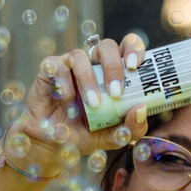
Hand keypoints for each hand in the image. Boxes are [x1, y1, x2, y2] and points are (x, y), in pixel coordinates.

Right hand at [0, 32, 147, 181]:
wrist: (52, 144)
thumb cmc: (85, 134)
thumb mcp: (112, 136)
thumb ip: (131, 128)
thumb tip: (141, 109)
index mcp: (112, 72)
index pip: (127, 47)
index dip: (134, 48)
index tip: (136, 66)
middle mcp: (92, 63)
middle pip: (106, 46)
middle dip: (113, 66)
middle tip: (116, 92)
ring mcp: (70, 65)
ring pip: (80, 55)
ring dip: (88, 78)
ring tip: (92, 103)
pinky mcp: (49, 70)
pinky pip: (57, 66)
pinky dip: (64, 83)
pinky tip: (68, 101)